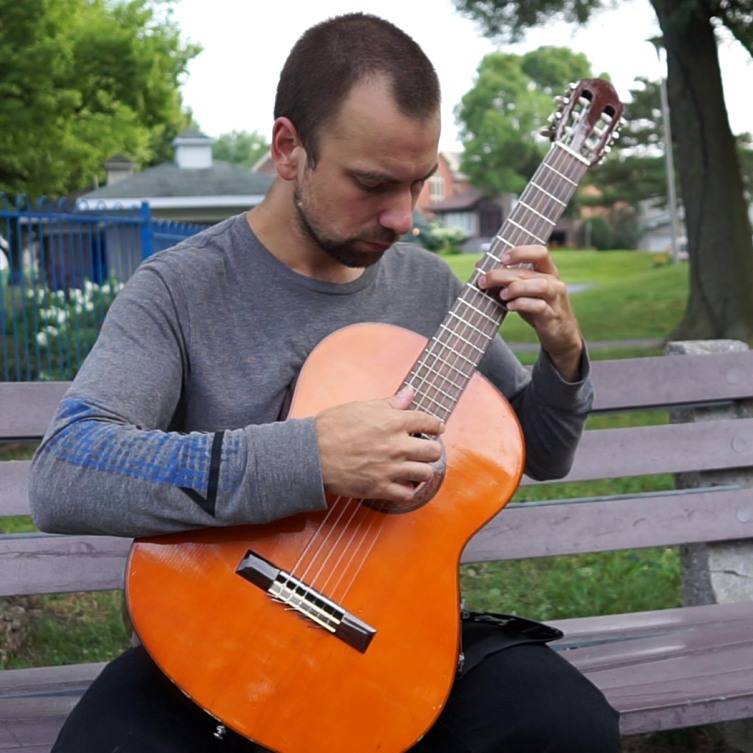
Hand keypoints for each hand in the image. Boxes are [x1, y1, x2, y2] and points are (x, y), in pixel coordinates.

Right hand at [315, 388, 443, 506]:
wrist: (311, 454)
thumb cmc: (332, 427)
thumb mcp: (361, 407)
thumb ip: (390, 403)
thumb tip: (409, 393)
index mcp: (393, 422)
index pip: (428, 422)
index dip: (435, 425)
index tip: (437, 428)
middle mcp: (396, 446)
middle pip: (433, 451)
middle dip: (432, 449)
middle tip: (426, 449)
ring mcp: (390, 469)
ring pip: (425, 473)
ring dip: (422, 469)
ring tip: (416, 467)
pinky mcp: (380, 488)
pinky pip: (408, 493)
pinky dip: (408, 489)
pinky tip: (402, 483)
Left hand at [477, 244, 582, 379]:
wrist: (559, 334)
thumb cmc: (538, 308)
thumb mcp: (524, 291)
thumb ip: (506, 278)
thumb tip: (479, 265)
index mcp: (547, 271)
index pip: (540, 252)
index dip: (521, 252)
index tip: (501, 258)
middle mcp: (553, 282)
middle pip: (528, 272)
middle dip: (502, 275)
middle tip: (484, 281)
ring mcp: (555, 299)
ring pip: (540, 285)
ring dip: (516, 288)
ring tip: (501, 294)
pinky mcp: (552, 316)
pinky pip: (539, 306)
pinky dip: (522, 304)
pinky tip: (509, 306)